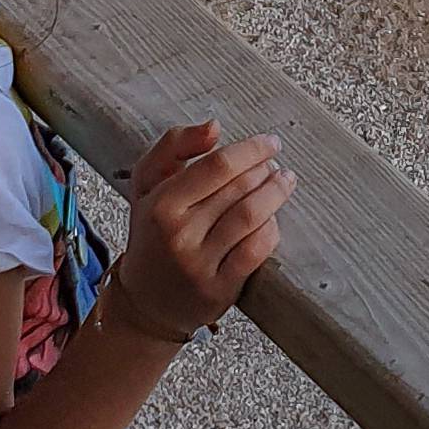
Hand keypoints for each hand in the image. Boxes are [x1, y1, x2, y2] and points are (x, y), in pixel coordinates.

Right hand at [116, 121, 292, 339]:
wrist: (144, 301)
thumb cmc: (151, 233)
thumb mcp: (148, 183)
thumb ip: (174, 145)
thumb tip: (214, 127)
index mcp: (161, 203)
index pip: (218, 165)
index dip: (251, 149)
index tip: (270, 143)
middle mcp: (178, 233)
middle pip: (240, 188)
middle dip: (265, 171)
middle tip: (275, 166)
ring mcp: (198, 263)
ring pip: (252, 216)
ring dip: (276, 194)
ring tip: (284, 183)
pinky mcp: (218, 289)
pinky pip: (257, 250)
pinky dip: (271, 229)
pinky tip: (272, 219)